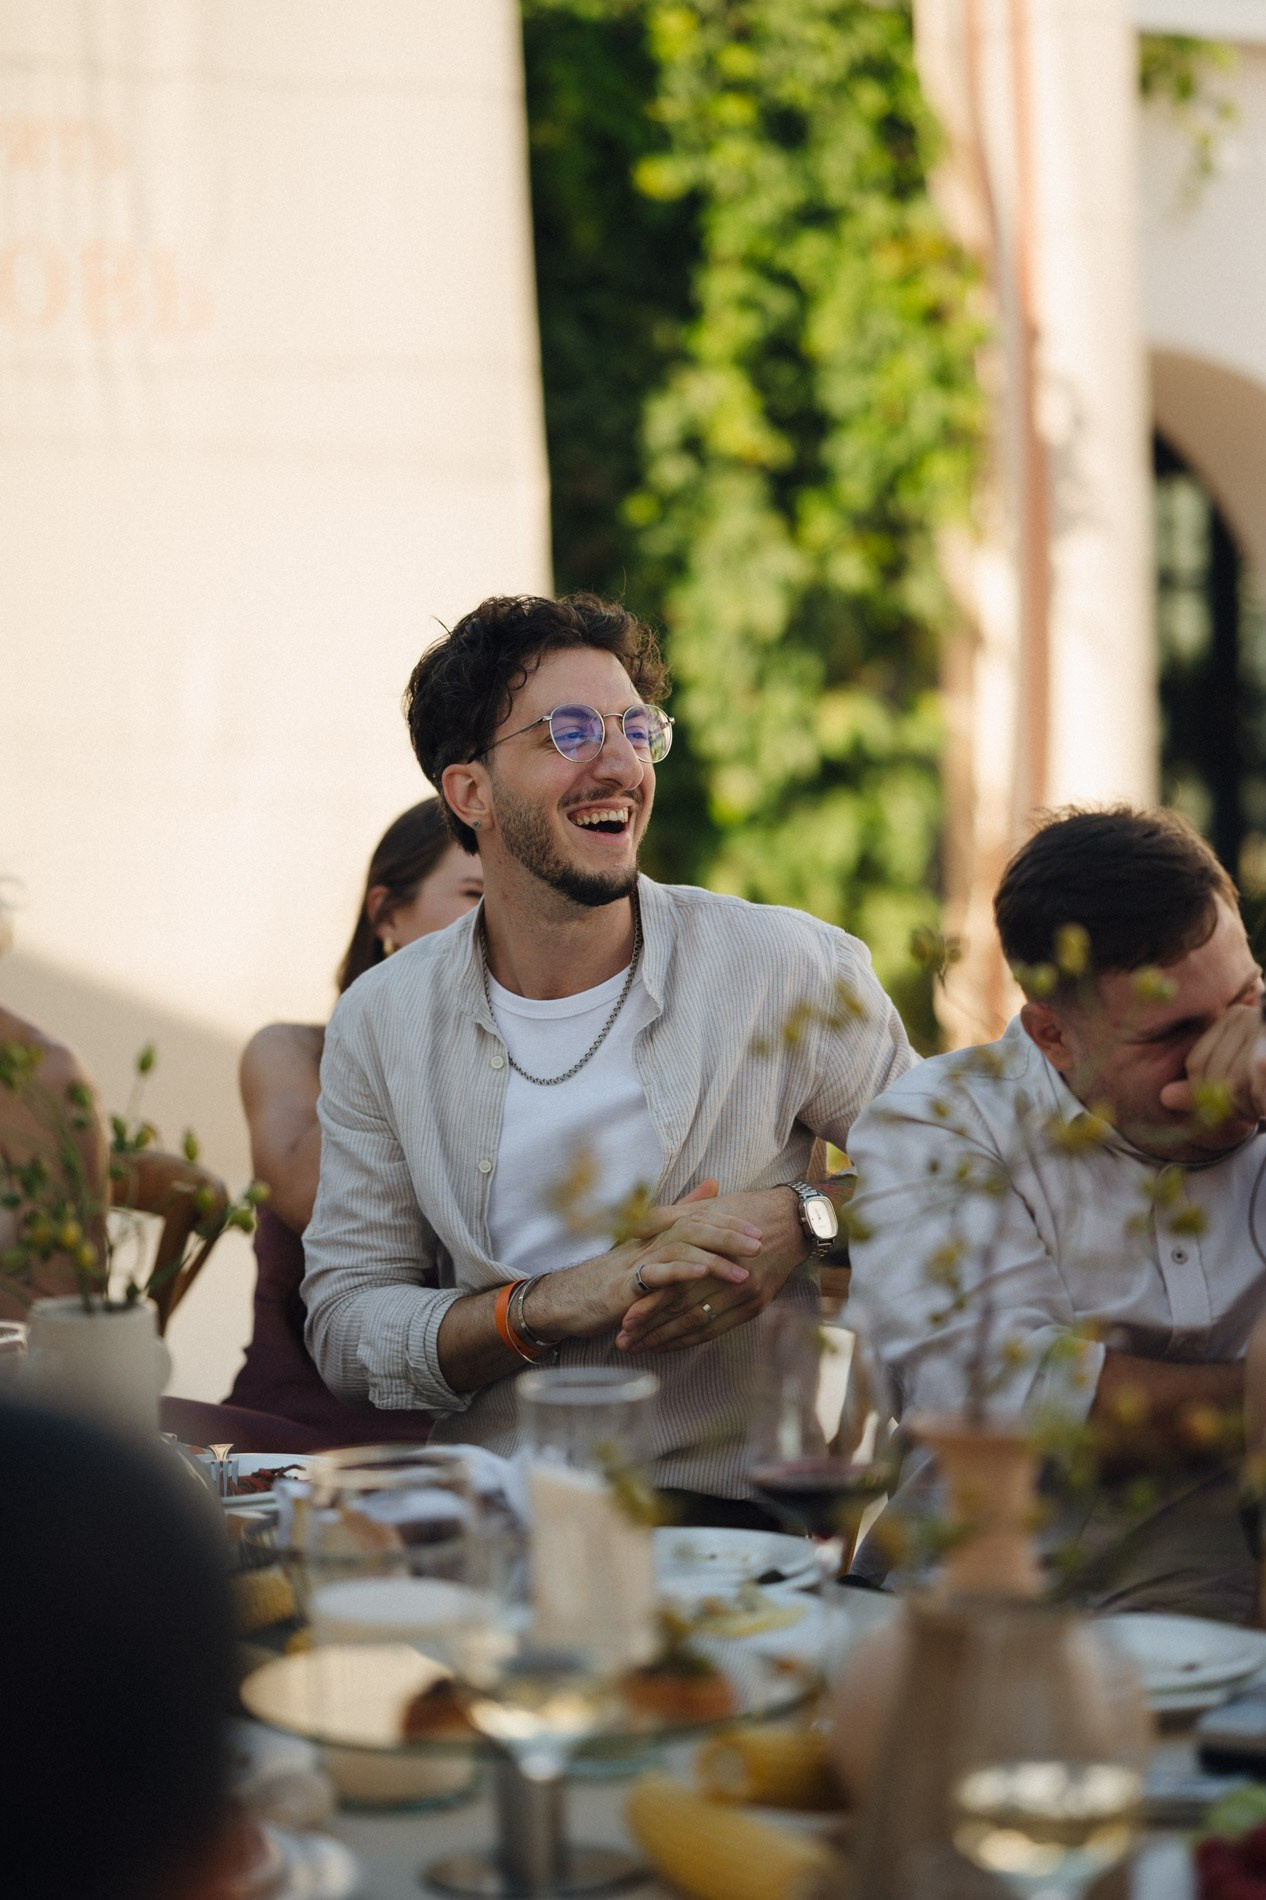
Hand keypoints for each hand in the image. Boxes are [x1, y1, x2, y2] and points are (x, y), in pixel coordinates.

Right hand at [523, 1185, 761, 1343]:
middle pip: (694, 1226)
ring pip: (680, 1248)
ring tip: (742, 1271)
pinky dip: (679, 1271)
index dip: (730, 1221)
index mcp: (658, 1233)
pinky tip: (701, 1273)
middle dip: (729, 1235)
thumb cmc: (615, 1274)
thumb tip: (713, 1182)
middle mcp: (649, 1241)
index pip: (699, 1217)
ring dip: (713, 1259)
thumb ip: (682, 1213)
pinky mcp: (626, 1284)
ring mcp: (637, 1260)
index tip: (760, 1228)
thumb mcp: (652, 1245)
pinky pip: (656, 1273)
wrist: (572, 1298)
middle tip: (760, 1245)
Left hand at [616, 1184, 803, 1353]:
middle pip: (683, 1310)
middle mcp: (732, 1280)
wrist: (793, 1221)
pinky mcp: (756, 1306)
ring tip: (640, 1348)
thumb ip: (669, 1216)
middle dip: (650, 1329)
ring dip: (667, 1339)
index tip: (624, 1319)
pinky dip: (692, 1340)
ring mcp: (746, 1296)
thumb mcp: (708, 1209)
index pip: (675, 1287)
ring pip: (699, 1324)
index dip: (648, 1305)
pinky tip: (671, 1345)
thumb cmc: (745, 1209)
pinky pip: (718, 1329)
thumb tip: (636, 1225)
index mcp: (716, 1254)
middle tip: (623, 1342)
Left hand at [1158, 1002, 1265, 1121]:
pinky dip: (1262, 1099)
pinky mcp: (1265, 1057)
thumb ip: (1202, 1090)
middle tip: (1260, 1101)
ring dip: (1254, 1104)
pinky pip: (1257, 1076)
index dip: (1211, 1095)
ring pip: (1236, 1085)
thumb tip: (1166, 1097)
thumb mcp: (1237, 1088)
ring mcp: (1263, 1030)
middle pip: (1215, 1078)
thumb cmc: (1264, 1087)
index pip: (1197, 1066)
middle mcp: (1250, 1016)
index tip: (1241, 1099)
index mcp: (1233, 1019)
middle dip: (1236, 1104)